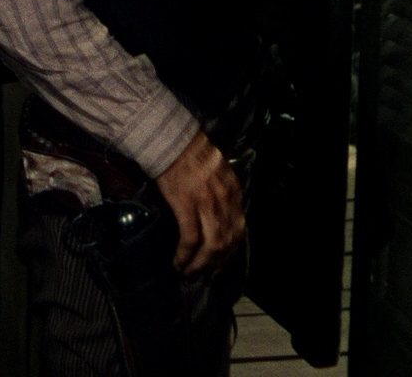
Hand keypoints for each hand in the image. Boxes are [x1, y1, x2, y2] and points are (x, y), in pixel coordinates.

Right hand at [154, 130, 245, 276]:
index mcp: (234, 193)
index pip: (238, 230)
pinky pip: (190, 239)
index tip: (219, 261)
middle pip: (227, 242)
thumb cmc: (190, 154)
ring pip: (211, 245)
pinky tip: (178, 262)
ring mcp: (206, 204)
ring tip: (189, 272)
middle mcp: (225, 201)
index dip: (230, 251)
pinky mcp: (186, 206)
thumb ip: (221, 194)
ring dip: (200, 264)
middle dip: (216, 262)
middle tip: (203, 272)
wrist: (173, 140)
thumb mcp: (217, 173)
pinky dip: (185, 255)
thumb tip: (215, 215)